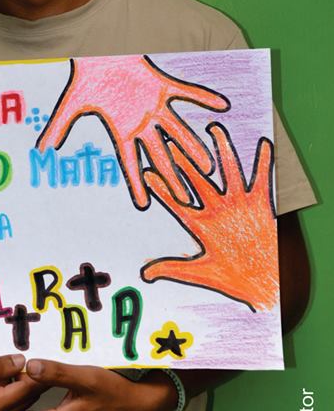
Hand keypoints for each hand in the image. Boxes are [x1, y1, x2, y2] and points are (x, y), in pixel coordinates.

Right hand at [0, 354, 41, 410]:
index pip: (29, 387)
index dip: (37, 370)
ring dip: (17, 387)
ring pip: (17, 404)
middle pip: (27, 397)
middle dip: (29, 378)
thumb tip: (22, 360)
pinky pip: (6, 410)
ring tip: (8, 368)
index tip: (39, 352)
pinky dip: (7, 396)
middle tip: (26, 357)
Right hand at [38, 56, 228, 208]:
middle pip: (160, 155)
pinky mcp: (164, 86)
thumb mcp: (70, 105)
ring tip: (208, 166)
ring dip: (193, 146)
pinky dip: (203, 97)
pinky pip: (187, 93)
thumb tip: (41, 149)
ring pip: (178, 131)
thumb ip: (59, 127)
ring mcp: (156, 105)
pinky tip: (222, 106)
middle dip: (172, 176)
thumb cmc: (86, 80)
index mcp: (123, 130)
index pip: (130, 163)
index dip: (137, 184)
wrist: (100, 55)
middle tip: (186, 199)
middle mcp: (143, 123)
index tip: (144, 206)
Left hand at [141, 123, 277, 309]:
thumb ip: (172, 269)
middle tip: (171, 140)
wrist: (263, 281)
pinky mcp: (260, 205)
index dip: (162, 189)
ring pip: (229, 171)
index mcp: (201, 224)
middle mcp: (217, 209)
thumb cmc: (231, 279)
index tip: (147, 173)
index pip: (177, 203)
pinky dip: (265, 163)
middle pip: (198, 181)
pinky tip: (265, 144)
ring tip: (214, 128)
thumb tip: (145, 274)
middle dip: (185, 162)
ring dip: (223, 150)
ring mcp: (239, 205)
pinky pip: (263, 179)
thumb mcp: (198, 274)